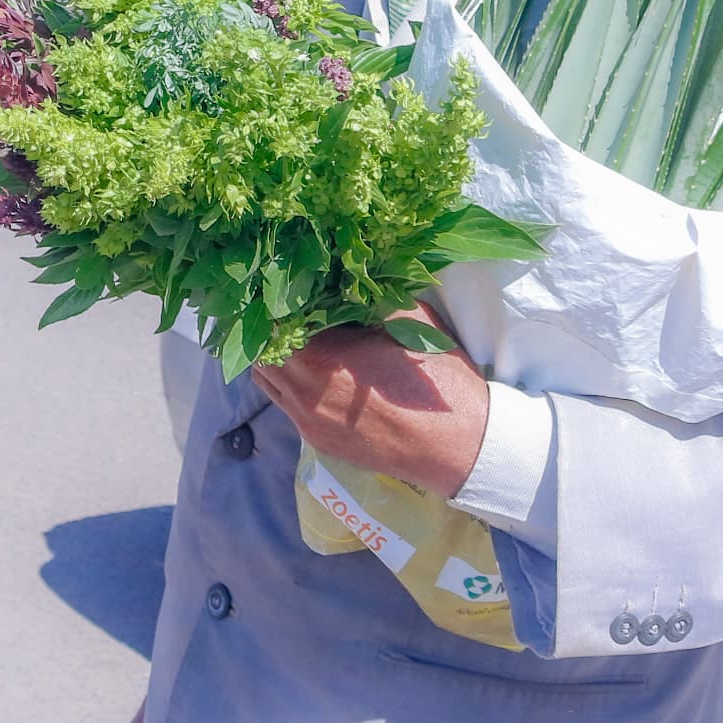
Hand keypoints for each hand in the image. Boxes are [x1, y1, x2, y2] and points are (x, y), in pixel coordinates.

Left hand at [251, 308, 488, 499]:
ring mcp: (308, 424)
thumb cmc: (437, 378)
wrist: (461, 445)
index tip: (284, 285)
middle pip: (260, 355)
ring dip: (276, 358)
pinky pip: (288, 406)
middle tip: (289, 307)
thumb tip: (341, 277)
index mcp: (319, 361)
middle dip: (269, 330)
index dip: (274, 303)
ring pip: (269, 383)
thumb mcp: (407, 318)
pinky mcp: (320, 442)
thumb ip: (365, 297)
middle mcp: (303, 396)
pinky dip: (292, 383)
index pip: (269, 326)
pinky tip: (319, 369)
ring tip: (299, 336)